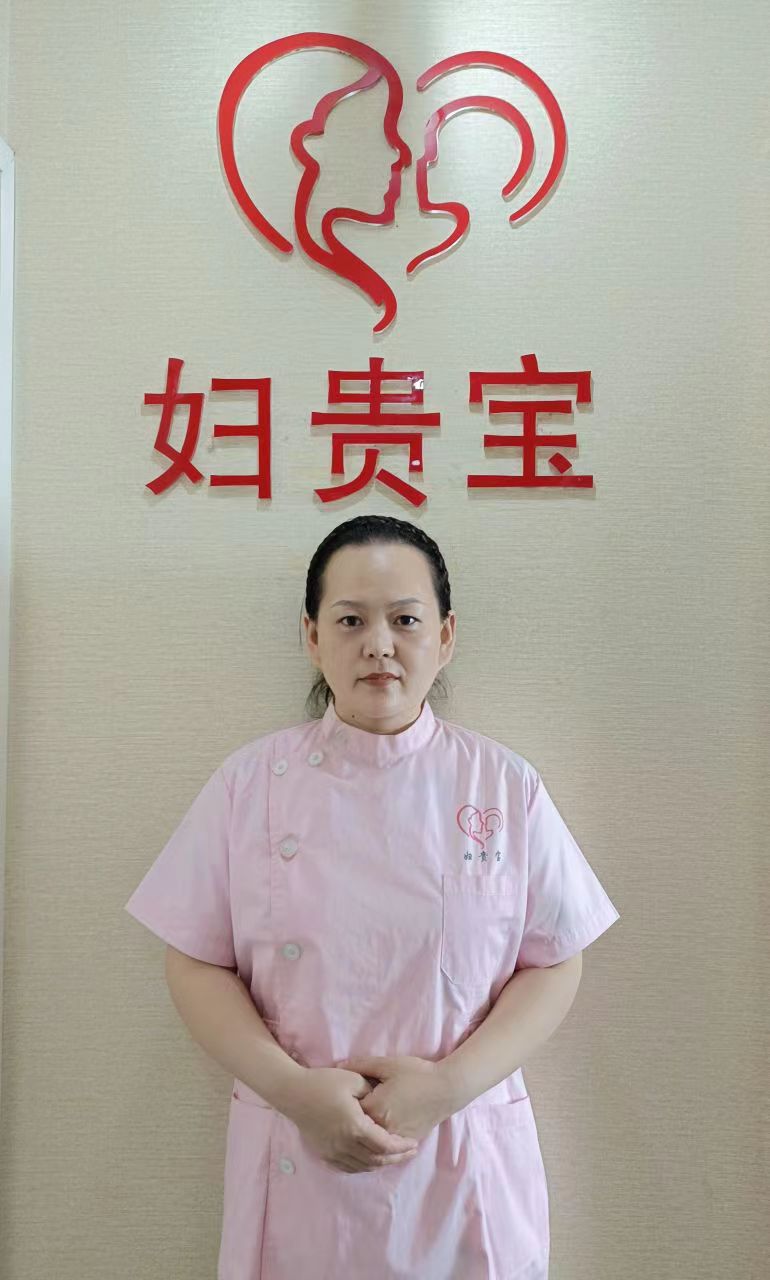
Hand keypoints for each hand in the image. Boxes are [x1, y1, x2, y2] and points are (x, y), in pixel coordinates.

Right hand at [276, 1066, 419, 1174]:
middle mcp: (344, 1144)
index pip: (385, 1145)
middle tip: (409, 1153)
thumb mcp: (353, 1080)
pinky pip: (348, 1167)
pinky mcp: (323, 1153)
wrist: (292, 1092)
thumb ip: (372, 1091)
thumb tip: (383, 1101)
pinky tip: (370, 1158)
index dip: (401, 1147)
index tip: (414, 1143)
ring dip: (380, 1163)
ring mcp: (332, 1151)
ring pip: (363, 1166)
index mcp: (354, 1126)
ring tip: (393, 1156)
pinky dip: (363, 1165)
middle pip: (376, 1160)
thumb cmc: (323, 1082)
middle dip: (396, 1158)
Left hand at [334, 1054, 456, 1142]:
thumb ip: (362, 1065)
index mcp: (375, 1108)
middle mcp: (383, 1128)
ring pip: (371, 1141)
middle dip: (352, 1120)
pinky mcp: (406, 1141)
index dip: (344, 1104)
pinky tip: (375, 1131)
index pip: (349, 1112)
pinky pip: (385, 1146)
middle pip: (358, 1129)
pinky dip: (378, 1140)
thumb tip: (339, 1066)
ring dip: (364, 1133)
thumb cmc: (417, 1074)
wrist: (446, 1088)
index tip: (343, 1098)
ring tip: (360, 1121)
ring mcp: (395, 1138)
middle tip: (348, 1110)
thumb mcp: (388, 1065)